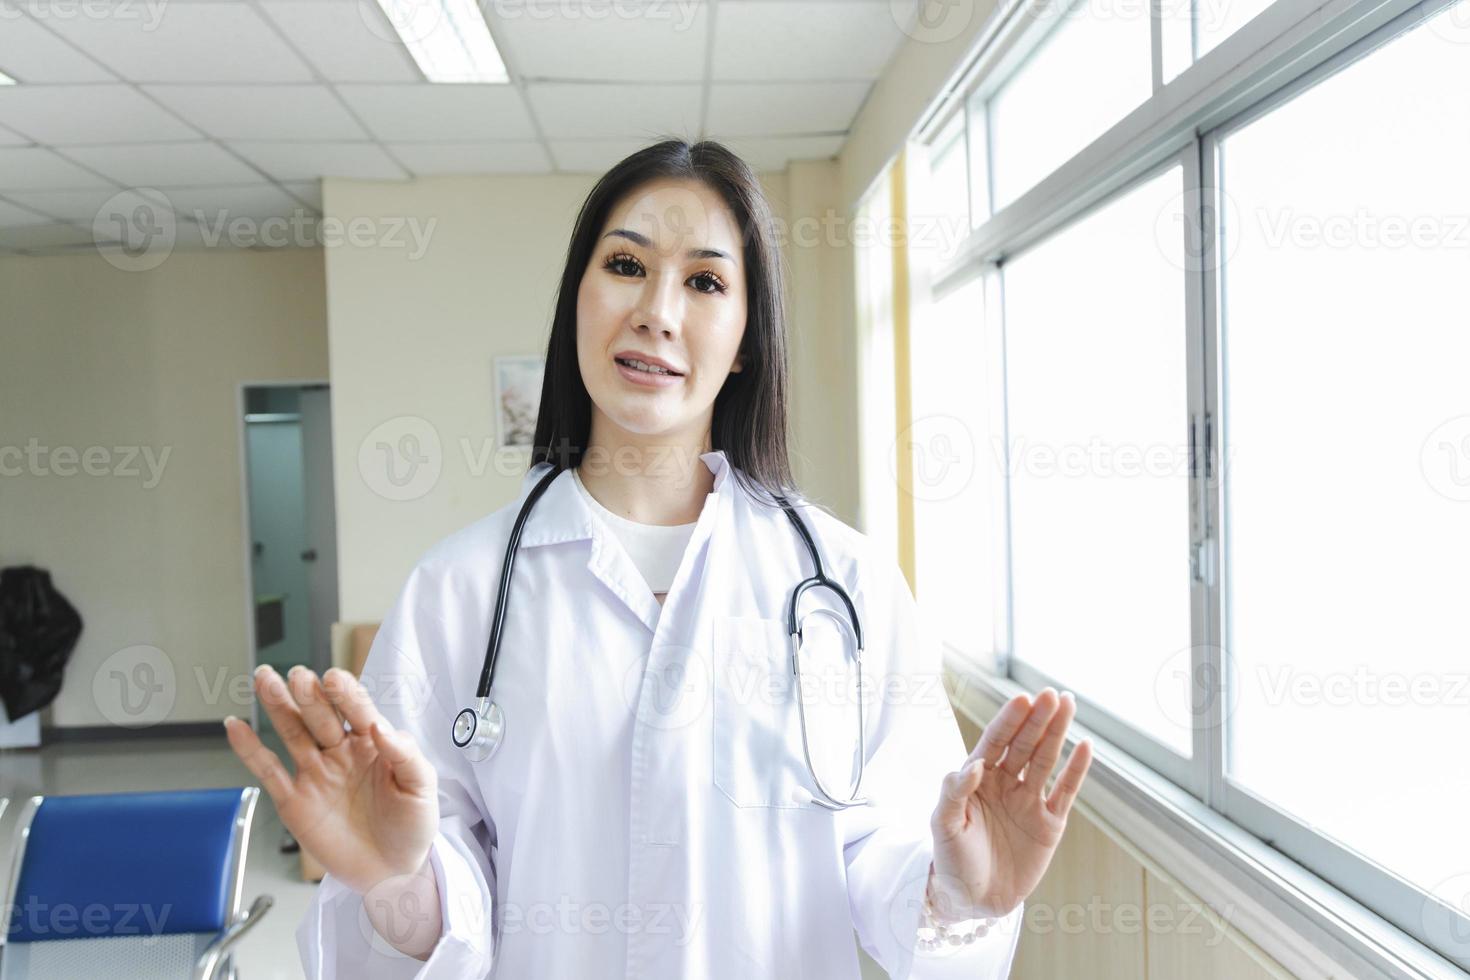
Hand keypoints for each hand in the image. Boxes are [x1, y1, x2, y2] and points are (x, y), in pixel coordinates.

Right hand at [223, 665, 439, 897]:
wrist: (392, 871)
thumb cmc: (411, 825)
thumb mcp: (421, 788)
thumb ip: (405, 756)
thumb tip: (381, 728)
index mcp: (373, 743)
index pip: (358, 711)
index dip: (346, 695)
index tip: (334, 678)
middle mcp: (340, 752)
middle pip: (321, 716)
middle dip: (309, 695)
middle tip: (298, 676)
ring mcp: (315, 773)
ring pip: (292, 733)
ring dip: (278, 706)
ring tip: (265, 679)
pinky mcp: (294, 800)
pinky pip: (268, 770)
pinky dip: (249, 748)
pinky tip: (236, 725)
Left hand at [927, 688, 1093, 920]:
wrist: (973, 900)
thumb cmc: (951, 860)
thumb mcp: (944, 826)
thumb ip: (954, 793)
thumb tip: (973, 764)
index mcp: (977, 779)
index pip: (994, 742)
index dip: (1008, 721)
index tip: (1022, 699)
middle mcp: (1005, 783)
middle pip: (1023, 744)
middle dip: (1037, 719)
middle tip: (1050, 694)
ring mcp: (1028, 801)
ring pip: (1045, 760)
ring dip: (1057, 733)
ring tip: (1068, 704)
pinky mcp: (1049, 824)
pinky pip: (1065, 791)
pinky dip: (1076, 770)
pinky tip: (1086, 746)